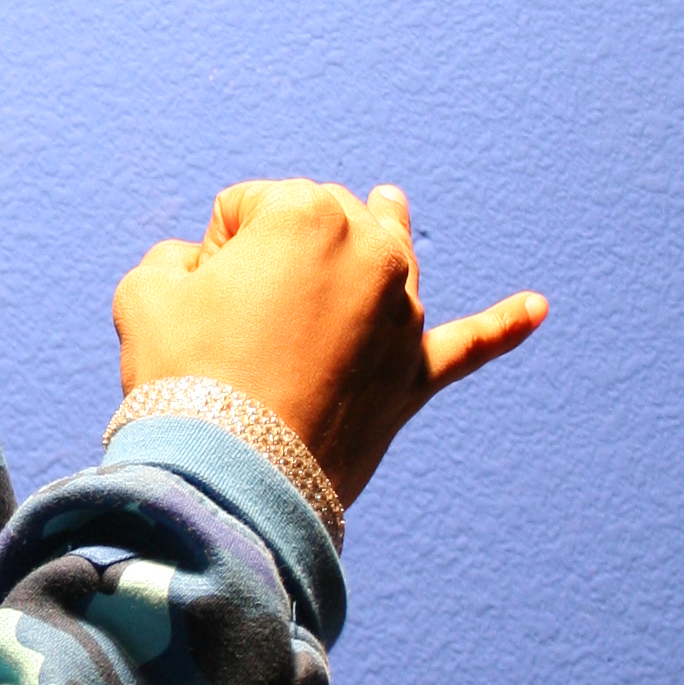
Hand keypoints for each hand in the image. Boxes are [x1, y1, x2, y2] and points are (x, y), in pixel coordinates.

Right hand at [111, 178, 545, 508]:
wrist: (232, 481)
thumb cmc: (185, 378)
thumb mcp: (147, 294)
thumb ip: (177, 260)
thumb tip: (206, 272)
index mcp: (308, 211)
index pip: (248, 206)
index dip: (214, 249)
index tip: (201, 299)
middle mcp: (370, 251)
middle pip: (320, 221)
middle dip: (278, 253)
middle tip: (237, 318)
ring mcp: (401, 315)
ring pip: (390, 257)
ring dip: (381, 238)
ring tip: (390, 203)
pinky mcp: (414, 376)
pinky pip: (469, 345)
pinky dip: (502, 326)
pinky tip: (536, 309)